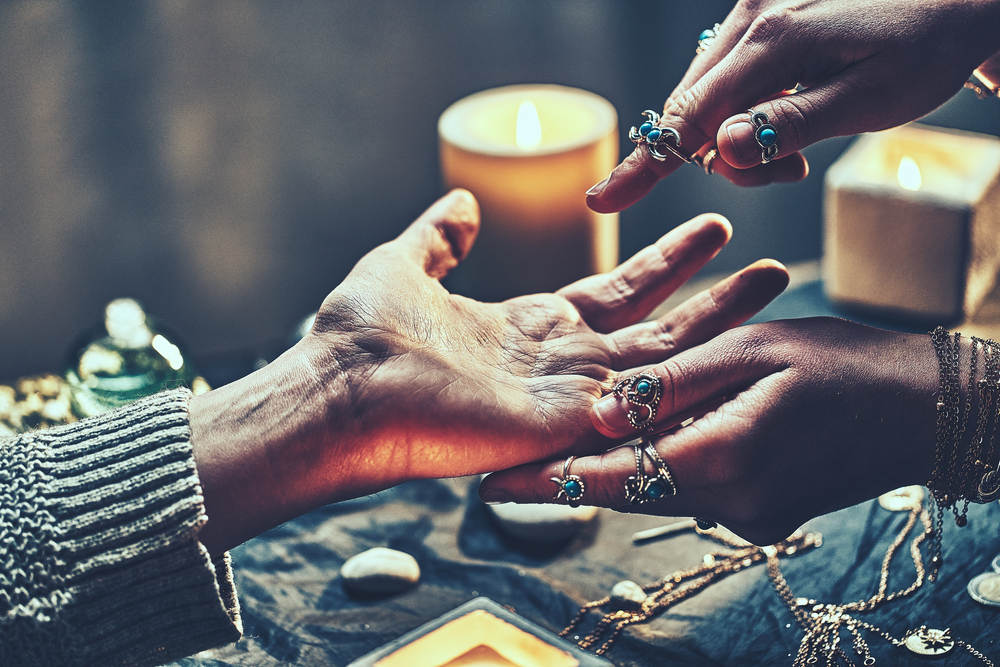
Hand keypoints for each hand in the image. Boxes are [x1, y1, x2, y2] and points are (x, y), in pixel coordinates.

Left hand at [189, 190, 788, 554]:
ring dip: (719, 327)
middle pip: (656, 325)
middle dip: (713, 296)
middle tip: (766, 266)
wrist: (340, 392)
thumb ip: (439, 235)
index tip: (709, 231)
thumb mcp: (402, 263)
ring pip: (663, 358)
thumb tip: (465, 205)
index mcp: (530, 326)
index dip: (666, 263)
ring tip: (771, 291)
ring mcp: (567, 396)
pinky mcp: (564, 422)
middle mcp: (561, 363)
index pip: (618, 291)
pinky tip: (742, 358)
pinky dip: (690, 379)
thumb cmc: (360, 335)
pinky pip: (640, 400)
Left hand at [480, 318, 946, 545]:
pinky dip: (654, 464)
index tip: (492, 483)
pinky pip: (685, 489)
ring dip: (607, 468)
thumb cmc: (841, 368)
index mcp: (720, 460)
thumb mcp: (751, 352)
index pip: (609, 479)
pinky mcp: (757, 513)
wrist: (916, 412)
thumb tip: (600, 410)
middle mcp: (727, 503)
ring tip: (555, 445)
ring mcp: (745, 516)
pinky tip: (632, 438)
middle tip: (508, 462)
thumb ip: (671, 382)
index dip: (546, 482)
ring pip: (650, 490)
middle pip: (622, 490)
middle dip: (566, 475)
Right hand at [587, 0, 999, 210]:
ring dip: (738, 134)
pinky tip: (790, 109)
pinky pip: (727, 73)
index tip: (603, 199)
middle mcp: (753, 18)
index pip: (691, 116)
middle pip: (694, 108)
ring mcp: (755, 10)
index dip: (648, 165)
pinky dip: (746, 108)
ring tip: (800, 142)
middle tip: (790, 171)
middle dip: (723, 156)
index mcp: (775, 42)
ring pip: (708, 94)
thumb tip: (719, 149)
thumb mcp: (869, 100)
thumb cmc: (925, 49)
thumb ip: (789, 125)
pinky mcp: (762, 10)